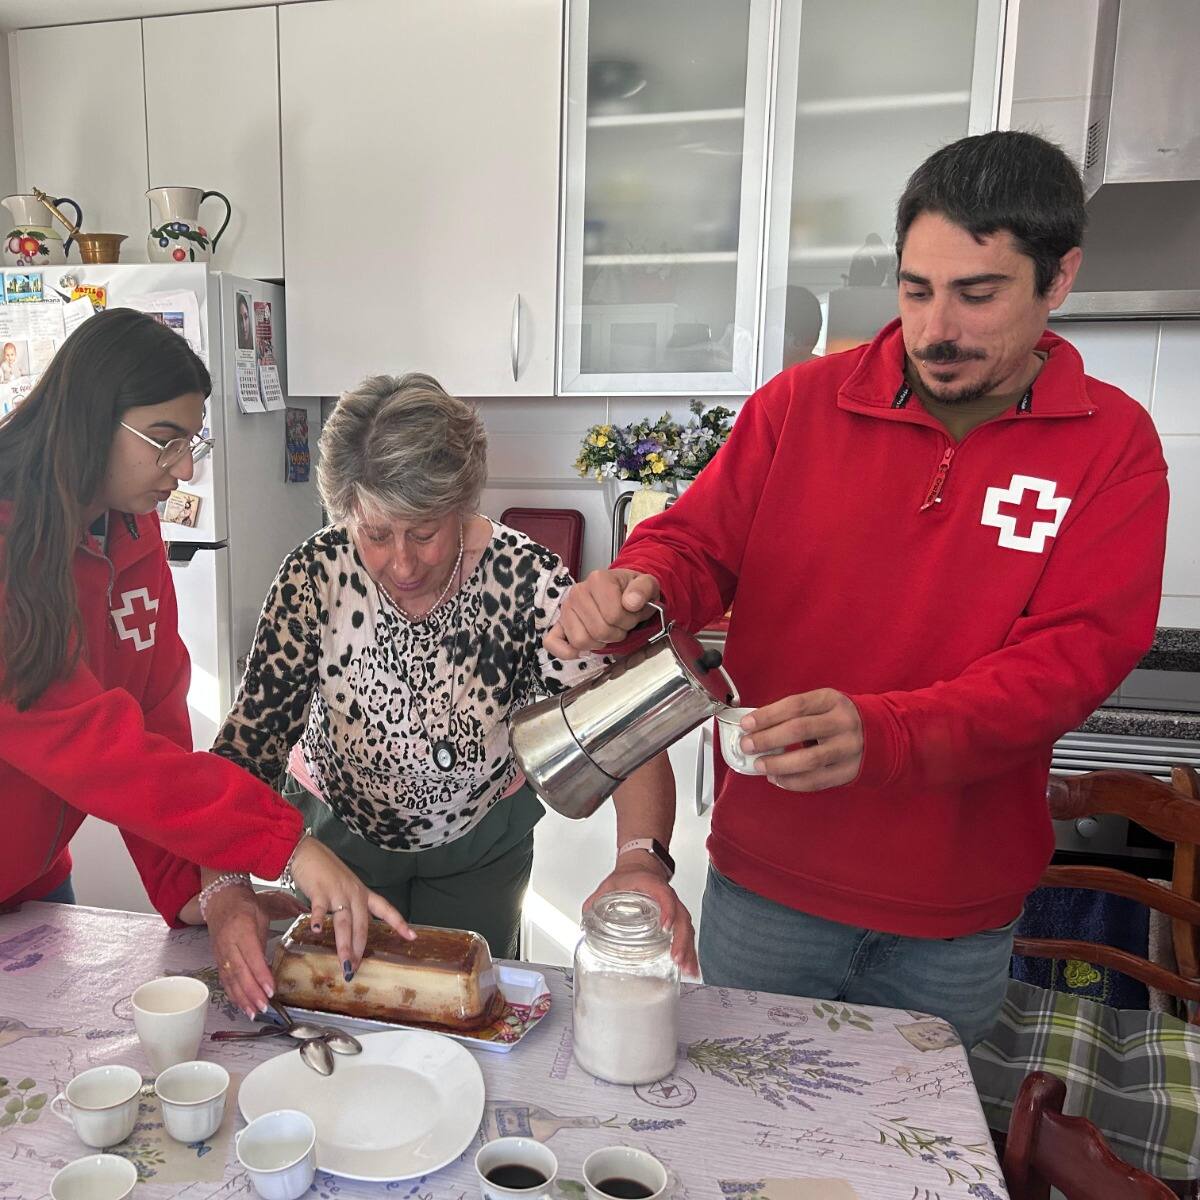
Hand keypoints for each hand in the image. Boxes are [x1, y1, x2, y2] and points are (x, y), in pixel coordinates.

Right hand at [206, 885, 304, 1017]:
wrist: (221, 900)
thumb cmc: (245, 905)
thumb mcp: (263, 912)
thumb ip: (273, 930)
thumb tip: (289, 939)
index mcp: (242, 929)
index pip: (252, 956)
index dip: (261, 975)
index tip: (271, 989)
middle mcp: (229, 944)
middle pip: (240, 972)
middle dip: (252, 992)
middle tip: (264, 1006)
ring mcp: (221, 953)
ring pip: (231, 980)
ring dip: (242, 998)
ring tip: (254, 1012)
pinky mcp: (218, 960)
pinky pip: (225, 980)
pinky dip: (234, 995)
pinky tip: (242, 1005)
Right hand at [289, 837, 414, 976]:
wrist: (308, 852)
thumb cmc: (327, 872)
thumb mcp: (346, 888)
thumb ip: (350, 907)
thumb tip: (350, 932)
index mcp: (362, 894)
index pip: (385, 909)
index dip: (399, 923)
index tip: (412, 936)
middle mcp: (354, 894)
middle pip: (362, 924)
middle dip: (360, 948)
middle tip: (355, 969)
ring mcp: (338, 892)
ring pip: (344, 922)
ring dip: (344, 944)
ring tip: (345, 963)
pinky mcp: (319, 890)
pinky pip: (320, 908)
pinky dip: (319, 920)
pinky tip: (317, 931)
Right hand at [544, 569, 661, 658]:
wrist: (622, 590)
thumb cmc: (632, 591)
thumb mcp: (647, 585)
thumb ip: (643, 590)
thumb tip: (631, 602)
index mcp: (598, 580)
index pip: (614, 615)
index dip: (628, 621)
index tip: (632, 614)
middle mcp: (578, 592)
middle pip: (599, 630)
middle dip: (617, 633)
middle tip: (622, 624)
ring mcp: (566, 608)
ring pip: (581, 640)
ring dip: (599, 643)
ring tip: (607, 631)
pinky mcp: (559, 623)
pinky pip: (552, 642)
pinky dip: (565, 651)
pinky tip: (581, 651)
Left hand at [584, 861, 698, 977]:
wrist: (641, 865)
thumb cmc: (628, 876)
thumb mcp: (609, 885)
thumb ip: (594, 902)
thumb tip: (584, 924)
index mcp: (652, 885)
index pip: (664, 895)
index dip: (667, 910)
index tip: (665, 926)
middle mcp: (668, 897)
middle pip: (681, 917)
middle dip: (681, 939)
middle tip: (676, 958)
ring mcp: (675, 908)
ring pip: (686, 928)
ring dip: (689, 948)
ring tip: (687, 969)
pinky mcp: (676, 918)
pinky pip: (686, 934)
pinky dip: (689, 950)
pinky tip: (690, 967)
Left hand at [740, 689, 863, 791]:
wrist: (883, 734)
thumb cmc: (839, 717)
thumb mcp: (822, 704)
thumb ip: (794, 714)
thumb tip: (756, 728)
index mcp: (831, 700)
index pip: (795, 705)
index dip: (768, 715)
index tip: (746, 724)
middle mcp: (842, 722)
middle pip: (800, 730)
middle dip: (768, 739)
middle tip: (747, 746)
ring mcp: (849, 748)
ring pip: (810, 760)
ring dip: (779, 764)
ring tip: (760, 765)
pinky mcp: (850, 771)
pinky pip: (818, 780)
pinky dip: (793, 782)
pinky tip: (777, 779)